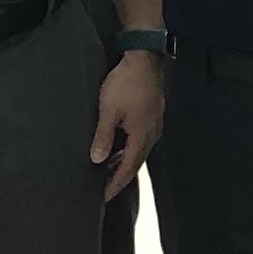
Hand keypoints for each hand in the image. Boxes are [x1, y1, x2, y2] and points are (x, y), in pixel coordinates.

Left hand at [92, 51, 164, 192]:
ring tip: (108, 169)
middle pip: (136, 162)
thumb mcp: (108, 110)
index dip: (116, 184)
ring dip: (125, 161)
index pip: (128, 169)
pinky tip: (119, 145)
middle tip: (105, 187)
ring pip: (139, 150)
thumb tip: (97, 160)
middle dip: (120, 176)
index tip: (104, 196)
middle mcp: (152, 133)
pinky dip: (129, 148)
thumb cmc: (126, 82)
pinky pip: (141, 139)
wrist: (144, 57)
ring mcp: (155, 123)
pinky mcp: (153, 114)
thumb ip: (103, 136)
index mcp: (142, 136)